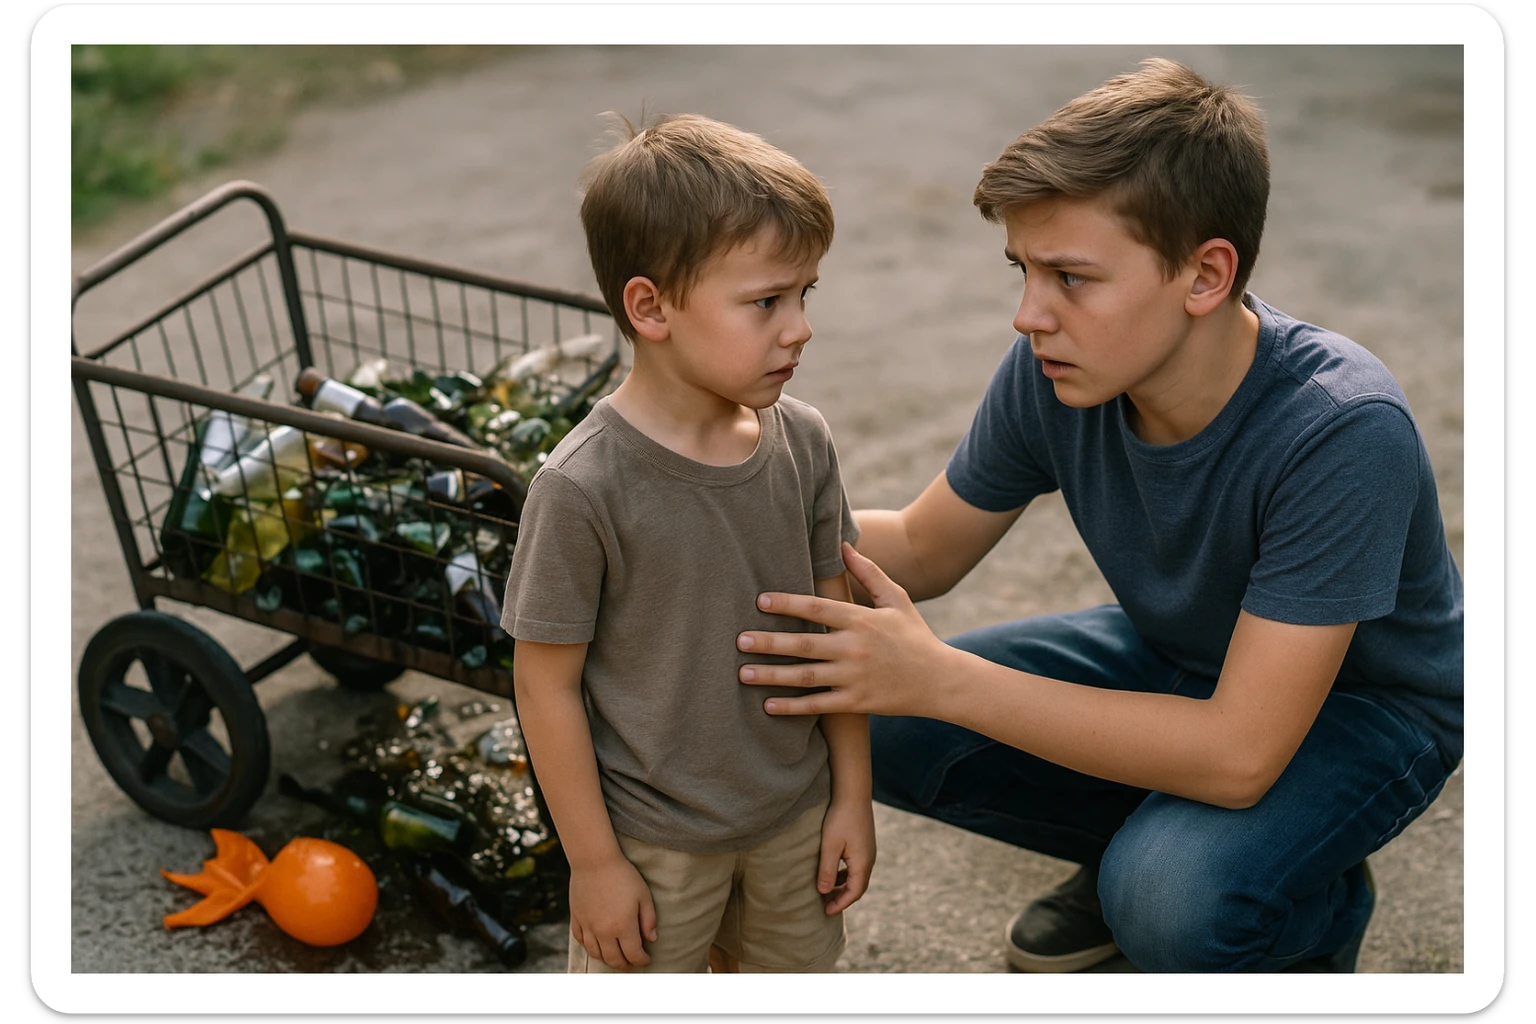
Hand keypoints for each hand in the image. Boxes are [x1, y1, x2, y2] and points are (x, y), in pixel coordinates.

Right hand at [568, 855, 657, 969]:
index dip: (642, 960)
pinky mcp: (576, 919)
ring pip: (596, 954)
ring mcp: (588, 926)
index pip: (633, 954)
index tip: (646, 959)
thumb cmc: (623, 875)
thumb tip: (652, 939)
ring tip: (616, 957)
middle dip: (625, 965)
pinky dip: (590, 947)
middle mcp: (603, 931)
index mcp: (623, 926)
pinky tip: (598, 944)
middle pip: (614, 959)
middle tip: (632, 962)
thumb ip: (649, 919)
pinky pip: (581, 942)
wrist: (594, 860)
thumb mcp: (643, 895)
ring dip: (607, 960)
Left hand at [738, 542, 955, 717]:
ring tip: (742, 672)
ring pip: (806, 676)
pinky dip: (792, 707)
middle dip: (770, 642)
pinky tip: (767, 705)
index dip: (788, 603)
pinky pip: (818, 705)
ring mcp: (855, 678)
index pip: (818, 608)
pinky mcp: (857, 703)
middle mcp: (855, 648)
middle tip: (739, 639)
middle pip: (805, 643)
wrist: (941, 681)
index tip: (759, 600)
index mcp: (862, 620)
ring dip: (772, 675)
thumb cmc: (915, 636)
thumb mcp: (897, 599)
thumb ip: (868, 573)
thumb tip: (843, 544)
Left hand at [817, 796, 875, 914]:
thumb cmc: (840, 818)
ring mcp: (868, 851)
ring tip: (827, 891)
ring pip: (857, 877)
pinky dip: (845, 875)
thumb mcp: (830, 845)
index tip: (826, 912)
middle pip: (858, 887)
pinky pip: (856, 866)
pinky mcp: (864, 843)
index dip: (840, 904)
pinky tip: (833, 872)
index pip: (854, 893)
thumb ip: (827, 870)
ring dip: (843, 886)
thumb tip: (824, 892)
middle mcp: (869, 859)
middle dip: (843, 898)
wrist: (853, 793)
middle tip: (826, 906)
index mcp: (862, 863)